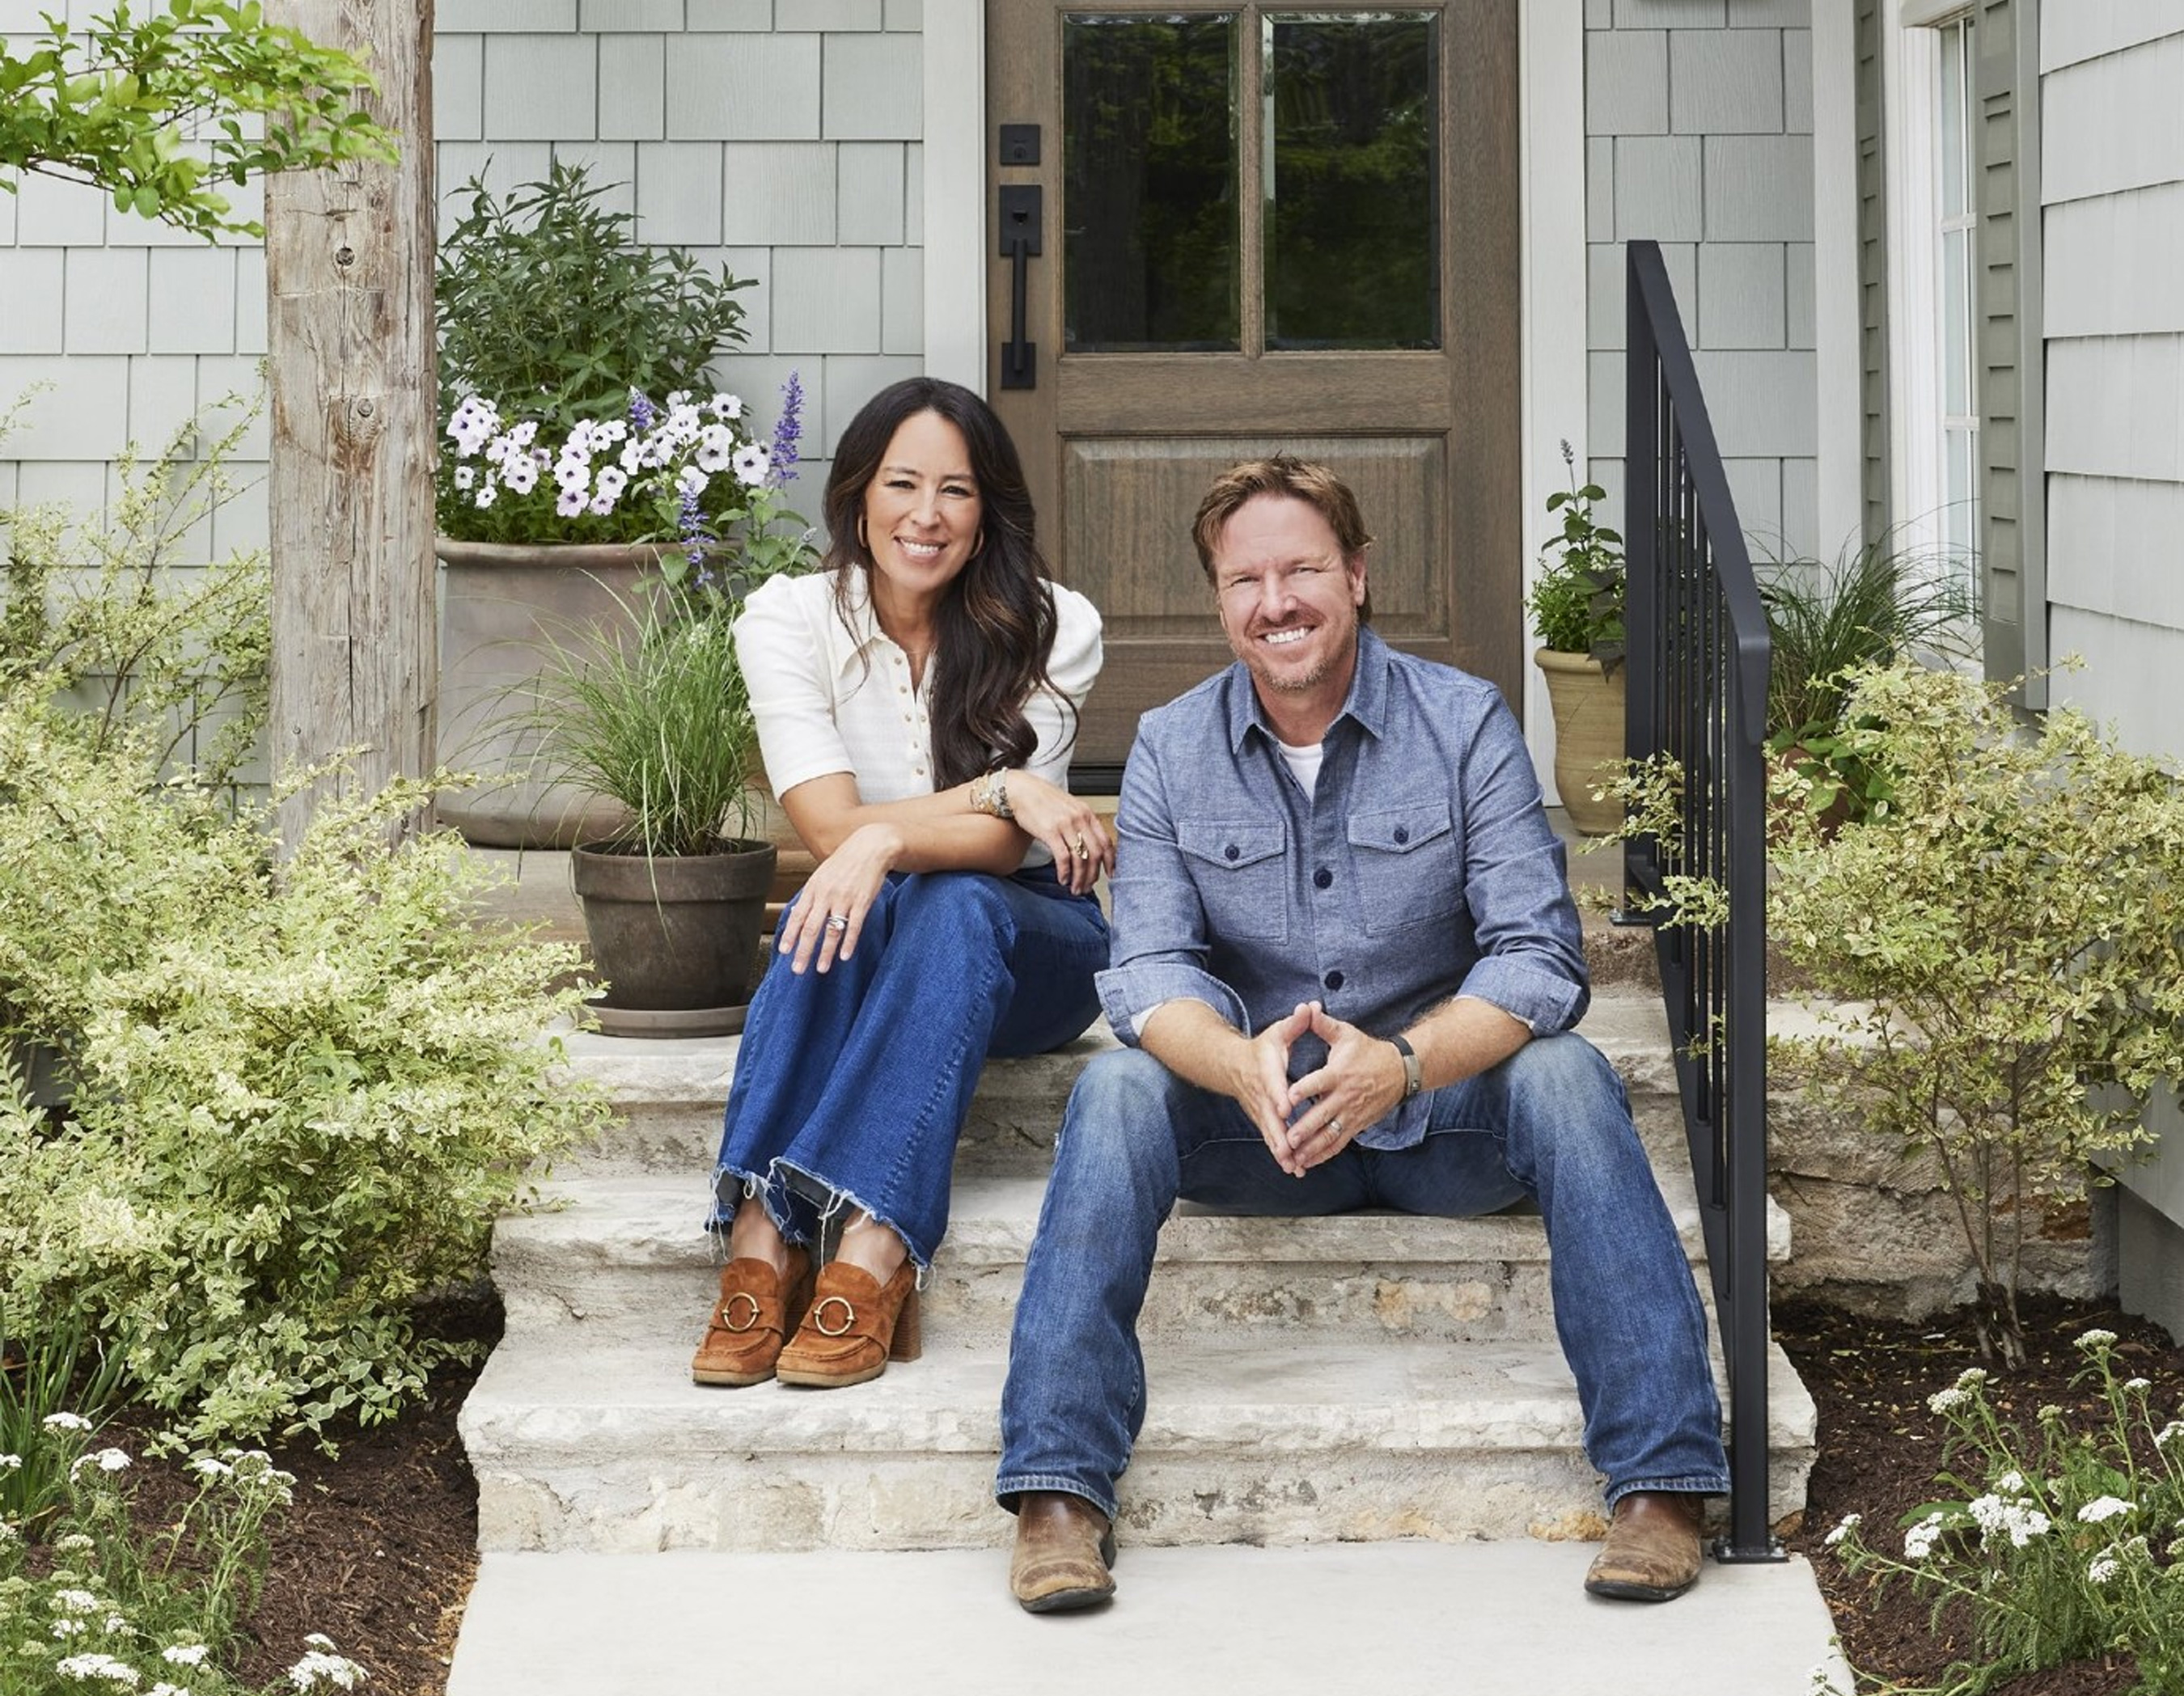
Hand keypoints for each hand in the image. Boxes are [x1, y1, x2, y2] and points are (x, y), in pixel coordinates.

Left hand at [775, 822, 901, 973]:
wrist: (870, 846)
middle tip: (798, 970)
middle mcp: (826, 894)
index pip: (798, 915)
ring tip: (821, 968)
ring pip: (832, 930)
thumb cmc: (845, 861)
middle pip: (811, 928)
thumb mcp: (822, 874)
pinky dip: (849, 942)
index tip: (784, 951)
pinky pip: (854, 926)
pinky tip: (845, 956)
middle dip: (803, 951)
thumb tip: (798, 912)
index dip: (790, 935)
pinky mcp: (862, 901)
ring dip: (826, 952)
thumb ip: (812, 894)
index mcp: (814, 888)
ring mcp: (844, 898)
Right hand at [999, 771, 1113, 895]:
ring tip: (1075, 888)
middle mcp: (1079, 819)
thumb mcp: (1069, 808)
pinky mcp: (1049, 831)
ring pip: (1080, 858)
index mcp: (1087, 813)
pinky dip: (1065, 872)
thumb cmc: (1043, 800)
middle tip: (1087, 887)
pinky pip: (1063, 857)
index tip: (1110, 874)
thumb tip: (1089, 846)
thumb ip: (1081, 823)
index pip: (1106, 841)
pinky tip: (1063, 879)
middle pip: (1095, 853)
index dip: (1110, 861)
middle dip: (1092, 875)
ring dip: (1079, 878)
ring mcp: (1065, 825)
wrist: (1021, 791)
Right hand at [1221, 1003, 1315, 1175]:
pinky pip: (1272, 1140)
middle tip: (1290, 1151)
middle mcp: (1262, 1095)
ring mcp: (1261, 1111)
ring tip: (1293, 1167)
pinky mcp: (1263, 1121)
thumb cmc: (1262, 1048)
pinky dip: (1281, 1155)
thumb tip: (1310, 1006)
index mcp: (1267, 1071)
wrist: (1234, 1066)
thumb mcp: (1278, 1032)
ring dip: (1281, 1151)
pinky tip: (1293, 1169)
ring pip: (1271, 1134)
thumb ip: (1296, 1022)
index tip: (1285, 1109)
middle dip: (1279, 1135)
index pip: (1273, 1086)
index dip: (1279, 1097)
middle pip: (1270, 1117)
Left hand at [1284, 1003, 1408, 1169]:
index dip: (1303, 1090)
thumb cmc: (1368, 1051)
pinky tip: (1308, 1162)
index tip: (1287, 1098)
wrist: (1401, 1072)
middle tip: (1287, 1138)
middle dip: (1305, 1128)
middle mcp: (1345, 1096)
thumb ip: (1323, 1024)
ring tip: (1294, 1157)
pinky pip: (1339, 1143)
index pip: (1319, 1082)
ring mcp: (1351, 1114)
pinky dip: (1324, 1155)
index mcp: (1339, 1073)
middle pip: (1322, 1115)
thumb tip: (1306, 1007)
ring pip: (1330, 1135)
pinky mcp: (1357, 1126)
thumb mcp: (1347, 1034)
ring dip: (1312, 1148)